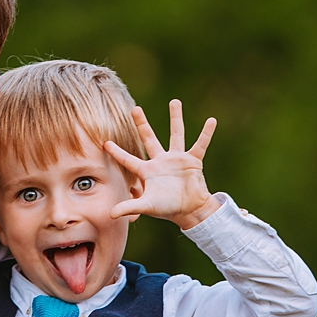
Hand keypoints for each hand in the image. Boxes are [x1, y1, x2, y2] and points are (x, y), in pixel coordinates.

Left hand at [103, 100, 221, 229]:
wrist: (190, 211)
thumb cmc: (167, 208)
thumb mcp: (146, 206)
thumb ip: (129, 207)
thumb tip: (109, 215)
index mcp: (147, 171)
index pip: (128, 159)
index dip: (117, 152)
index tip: (105, 142)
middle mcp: (161, 161)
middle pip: (149, 138)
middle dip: (142, 124)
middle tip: (134, 109)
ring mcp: (177, 159)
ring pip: (176, 134)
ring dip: (175, 118)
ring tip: (174, 101)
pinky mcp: (193, 161)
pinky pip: (200, 144)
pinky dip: (206, 134)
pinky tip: (211, 121)